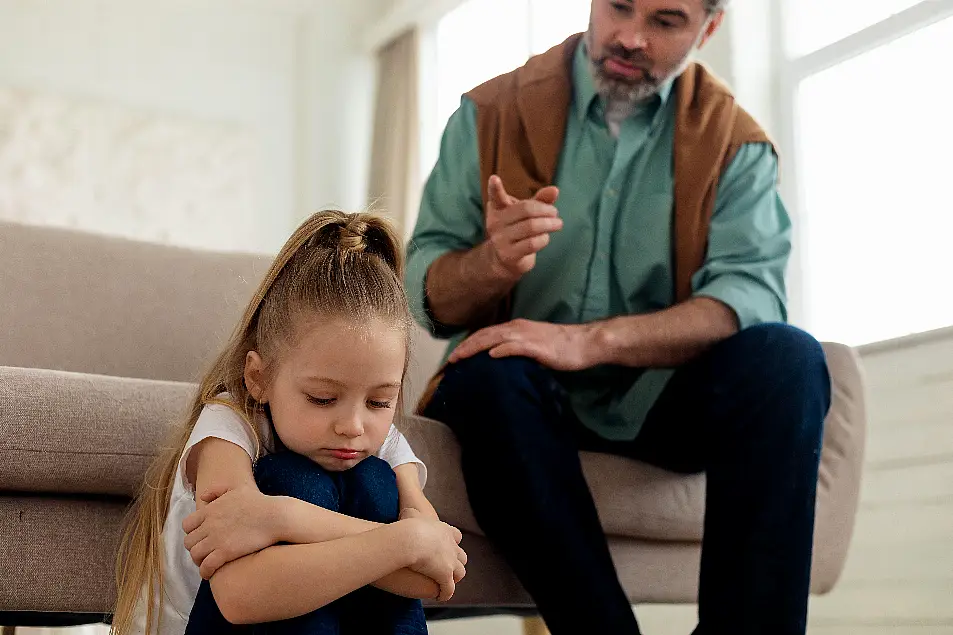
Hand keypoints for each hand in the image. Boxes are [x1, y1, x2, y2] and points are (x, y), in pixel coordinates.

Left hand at [182, 484, 279, 578]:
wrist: (274, 516)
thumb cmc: (259, 503)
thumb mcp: (236, 489)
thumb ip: (217, 490)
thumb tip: (202, 497)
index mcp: (209, 510)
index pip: (187, 525)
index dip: (192, 533)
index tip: (201, 538)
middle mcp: (209, 525)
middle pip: (189, 542)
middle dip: (195, 548)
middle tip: (204, 552)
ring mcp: (216, 539)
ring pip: (195, 555)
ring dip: (199, 561)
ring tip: (206, 563)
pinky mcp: (225, 552)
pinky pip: (206, 566)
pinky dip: (205, 571)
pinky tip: (210, 573)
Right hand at [399, 508, 466, 601]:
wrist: (411, 538)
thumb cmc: (408, 525)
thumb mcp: (410, 514)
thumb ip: (412, 514)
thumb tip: (407, 512)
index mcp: (444, 530)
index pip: (456, 536)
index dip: (451, 542)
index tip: (445, 546)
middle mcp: (451, 546)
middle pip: (461, 556)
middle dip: (456, 562)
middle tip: (447, 568)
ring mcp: (450, 562)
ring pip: (460, 573)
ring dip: (453, 579)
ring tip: (445, 584)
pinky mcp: (445, 576)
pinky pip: (449, 589)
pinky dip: (446, 593)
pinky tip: (440, 597)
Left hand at [449, 318, 594, 370]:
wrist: (585, 343)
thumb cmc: (563, 347)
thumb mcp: (535, 348)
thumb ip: (518, 352)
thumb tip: (503, 361)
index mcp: (517, 328)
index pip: (487, 333)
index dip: (470, 343)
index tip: (456, 356)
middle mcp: (518, 328)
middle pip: (485, 335)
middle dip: (465, 346)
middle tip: (450, 360)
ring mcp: (526, 335)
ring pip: (494, 338)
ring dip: (474, 347)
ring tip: (459, 358)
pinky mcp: (536, 346)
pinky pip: (515, 346)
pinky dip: (501, 350)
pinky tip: (490, 356)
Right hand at [484, 175, 561, 280]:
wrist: (505, 259)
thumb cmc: (518, 229)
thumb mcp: (526, 213)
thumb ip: (540, 200)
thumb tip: (555, 190)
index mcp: (498, 208)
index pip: (495, 197)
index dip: (495, 188)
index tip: (494, 178)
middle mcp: (496, 223)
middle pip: (526, 210)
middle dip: (545, 210)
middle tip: (555, 212)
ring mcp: (501, 239)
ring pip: (531, 227)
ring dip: (549, 224)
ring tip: (557, 224)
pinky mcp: (509, 255)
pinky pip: (532, 243)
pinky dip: (544, 239)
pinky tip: (545, 237)